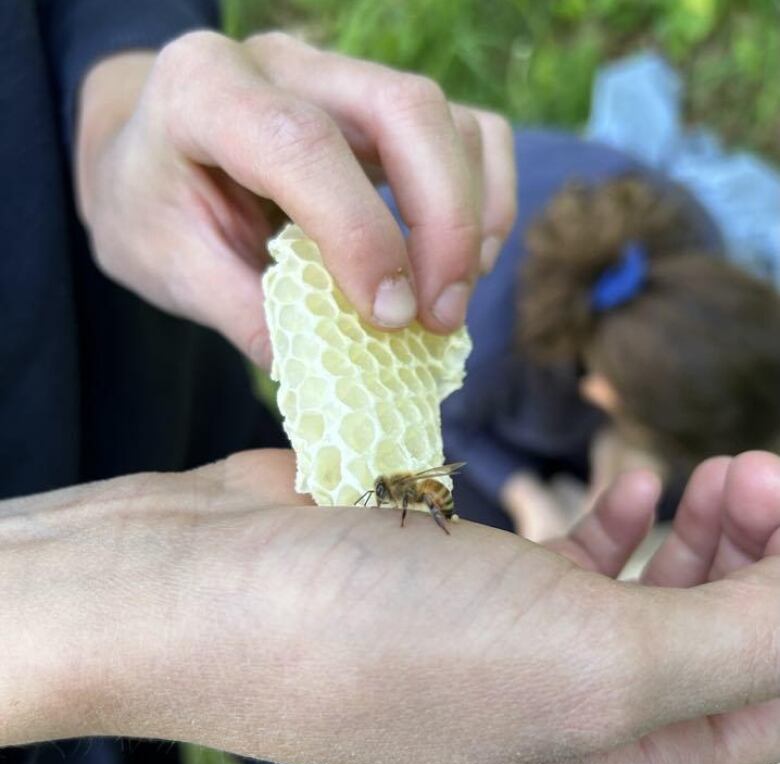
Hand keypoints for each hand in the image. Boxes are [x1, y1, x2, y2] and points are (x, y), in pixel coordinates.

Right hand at [4, 449, 779, 763]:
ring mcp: (511, 645)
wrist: (208, 594)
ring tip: (717, 472)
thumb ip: (739, 636)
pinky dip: (617, 522)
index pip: (762, 694)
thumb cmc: (389, 642)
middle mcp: (566, 718)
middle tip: (757, 471)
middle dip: (756, 556)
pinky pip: (574, 560)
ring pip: (648, 595)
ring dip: (697, 533)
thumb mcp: (593, 661)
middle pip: (711, 640)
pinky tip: (627, 489)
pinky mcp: (464, 582)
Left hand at [74, 32, 516, 366]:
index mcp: (204, 90)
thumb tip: (328, 370)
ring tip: (448, 304)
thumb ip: (243, 312)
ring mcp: (344, 78)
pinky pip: (469, 131)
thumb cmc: (151, 208)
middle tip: (440, 318)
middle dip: (444, 223)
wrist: (148, 155)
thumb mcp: (170, 267)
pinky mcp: (383, 109)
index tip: (388, 319)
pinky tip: (465, 261)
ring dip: (470, 219)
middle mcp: (284, 64)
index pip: (301, 144)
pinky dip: (486, 199)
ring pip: (448, 121)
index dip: (359, 233)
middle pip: (405, 111)